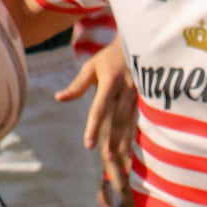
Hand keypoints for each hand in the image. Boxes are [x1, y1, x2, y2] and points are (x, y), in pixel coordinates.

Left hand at [55, 42, 135, 206]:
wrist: (140, 43)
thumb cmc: (109, 57)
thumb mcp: (91, 67)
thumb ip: (77, 86)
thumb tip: (59, 98)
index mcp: (110, 82)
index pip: (100, 108)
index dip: (94, 127)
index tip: (89, 145)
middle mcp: (126, 90)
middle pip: (118, 120)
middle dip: (113, 141)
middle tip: (107, 159)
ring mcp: (139, 96)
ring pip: (132, 123)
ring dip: (126, 144)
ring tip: (121, 163)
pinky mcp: (147, 101)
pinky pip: (140, 122)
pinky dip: (136, 139)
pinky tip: (133, 154)